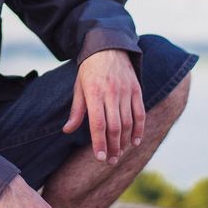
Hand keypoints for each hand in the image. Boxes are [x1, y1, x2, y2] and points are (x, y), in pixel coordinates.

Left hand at [62, 48, 144, 164]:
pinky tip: (135, 141)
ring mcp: (125, 91)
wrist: (108, 47)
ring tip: (120, 153)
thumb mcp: (79, 88)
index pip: (98, 124)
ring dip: (125, 141)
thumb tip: (67, 131)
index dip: (99, 143)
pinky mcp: (136, 90)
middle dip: (113, 147)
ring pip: (128, 122)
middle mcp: (111, 93)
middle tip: (111, 161)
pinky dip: (139, 128)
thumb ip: (76, 111)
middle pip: (114, 127)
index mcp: (94, 93)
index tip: (100, 158)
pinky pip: (140, 113)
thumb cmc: (89, 70)